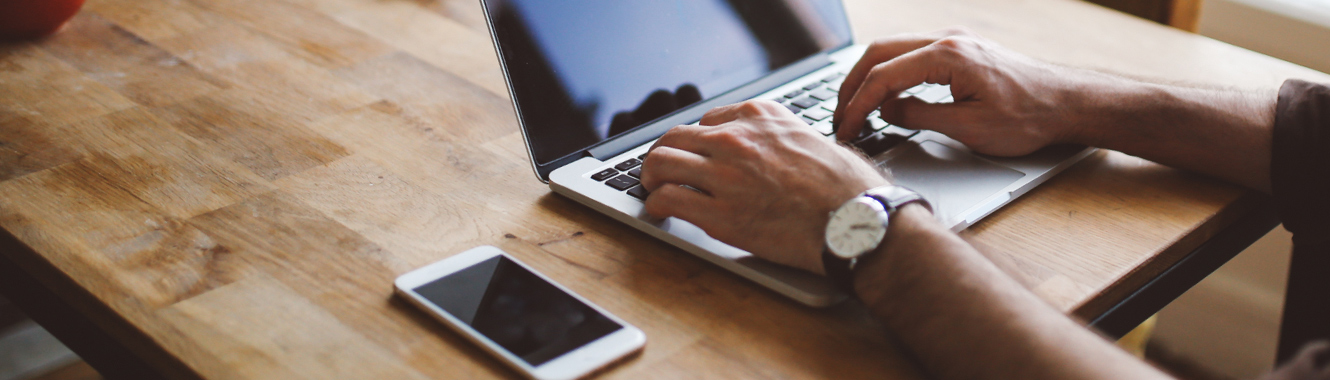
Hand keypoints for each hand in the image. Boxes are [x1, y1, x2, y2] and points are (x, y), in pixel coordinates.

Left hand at [639, 100, 888, 273]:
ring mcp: (725, 175)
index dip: (698, 143)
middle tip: (661, 171)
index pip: (707, 121)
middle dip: (663, 154)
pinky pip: (667, 199)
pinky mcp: (719, 214)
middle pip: (675, 137)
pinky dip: (655, 205)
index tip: (696, 156)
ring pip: (661, 162)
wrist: (858, 222)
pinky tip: (658, 211)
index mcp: (760, 116)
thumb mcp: (814, 139)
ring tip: (653, 189)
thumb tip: (771, 149)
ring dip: (651, 176)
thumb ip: (781, 137)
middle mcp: (737, 139)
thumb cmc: (848, 188)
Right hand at [833, 27, 1086, 155]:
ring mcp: (954, 41)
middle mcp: (948, 40)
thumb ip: (920, 116)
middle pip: (879, 53)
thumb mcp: (969, 127)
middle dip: (852, 85)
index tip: (845, 130)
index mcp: (947, 56)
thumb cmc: (1029, 116)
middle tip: (839, 117)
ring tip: (855, 108)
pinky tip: (885, 97)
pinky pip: (911, 54)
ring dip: (869, 77)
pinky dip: (890, 73)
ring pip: (893, 49)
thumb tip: (888, 112)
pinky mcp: (960, 51)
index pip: (883, 77)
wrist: (1067, 103)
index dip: (857, 106)